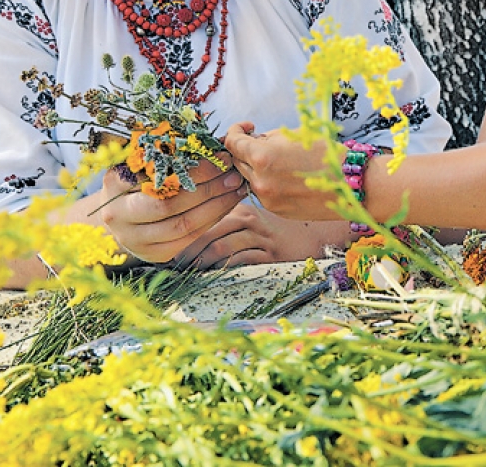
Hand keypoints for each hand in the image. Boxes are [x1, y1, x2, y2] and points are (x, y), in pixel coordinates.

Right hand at [97, 152, 245, 263]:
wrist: (119, 212)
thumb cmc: (138, 176)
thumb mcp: (144, 158)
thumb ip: (169, 151)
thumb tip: (213, 143)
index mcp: (114, 183)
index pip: (160, 176)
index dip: (194, 170)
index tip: (221, 156)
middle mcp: (119, 215)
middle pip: (170, 205)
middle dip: (208, 188)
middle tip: (234, 174)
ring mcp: (134, 240)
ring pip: (183, 226)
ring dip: (217, 206)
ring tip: (237, 188)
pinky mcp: (154, 254)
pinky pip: (189, 238)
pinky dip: (213, 220)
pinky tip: (228, 204)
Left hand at [170, 202, 348, 268]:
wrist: (318, 234)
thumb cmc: (282, 228)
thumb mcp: (255, 218)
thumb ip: (230, 222)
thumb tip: (196, 238)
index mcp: (241, 207)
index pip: (205, 217)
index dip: (185, 233)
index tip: (167, 247)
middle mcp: (249, 218)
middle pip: (208, 233)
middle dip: (186, 251)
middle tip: (170, 266)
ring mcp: (260, 236)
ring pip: (221, 248)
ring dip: (200, 263)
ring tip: (185, 274)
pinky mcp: (271, 254)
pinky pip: (241, 262)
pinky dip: (223, 271)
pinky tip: (211, 278)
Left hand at [224, 123, 342, 221]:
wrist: (351, 185)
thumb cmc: (327, 154)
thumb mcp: (295, 135)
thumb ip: (268, 137)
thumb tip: (253, 140)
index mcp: (263, 157)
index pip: (232, 142)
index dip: (235, 131)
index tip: (246, 127)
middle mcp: (260, 181)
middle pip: (237, 162)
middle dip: (245, 149)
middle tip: (260, 141)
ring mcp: (267, 199)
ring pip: (248, 178)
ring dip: (255, 167)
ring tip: (277, 160)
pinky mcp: (276, 210)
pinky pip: (263, 192)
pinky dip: (267, 182)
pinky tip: (287, 175)